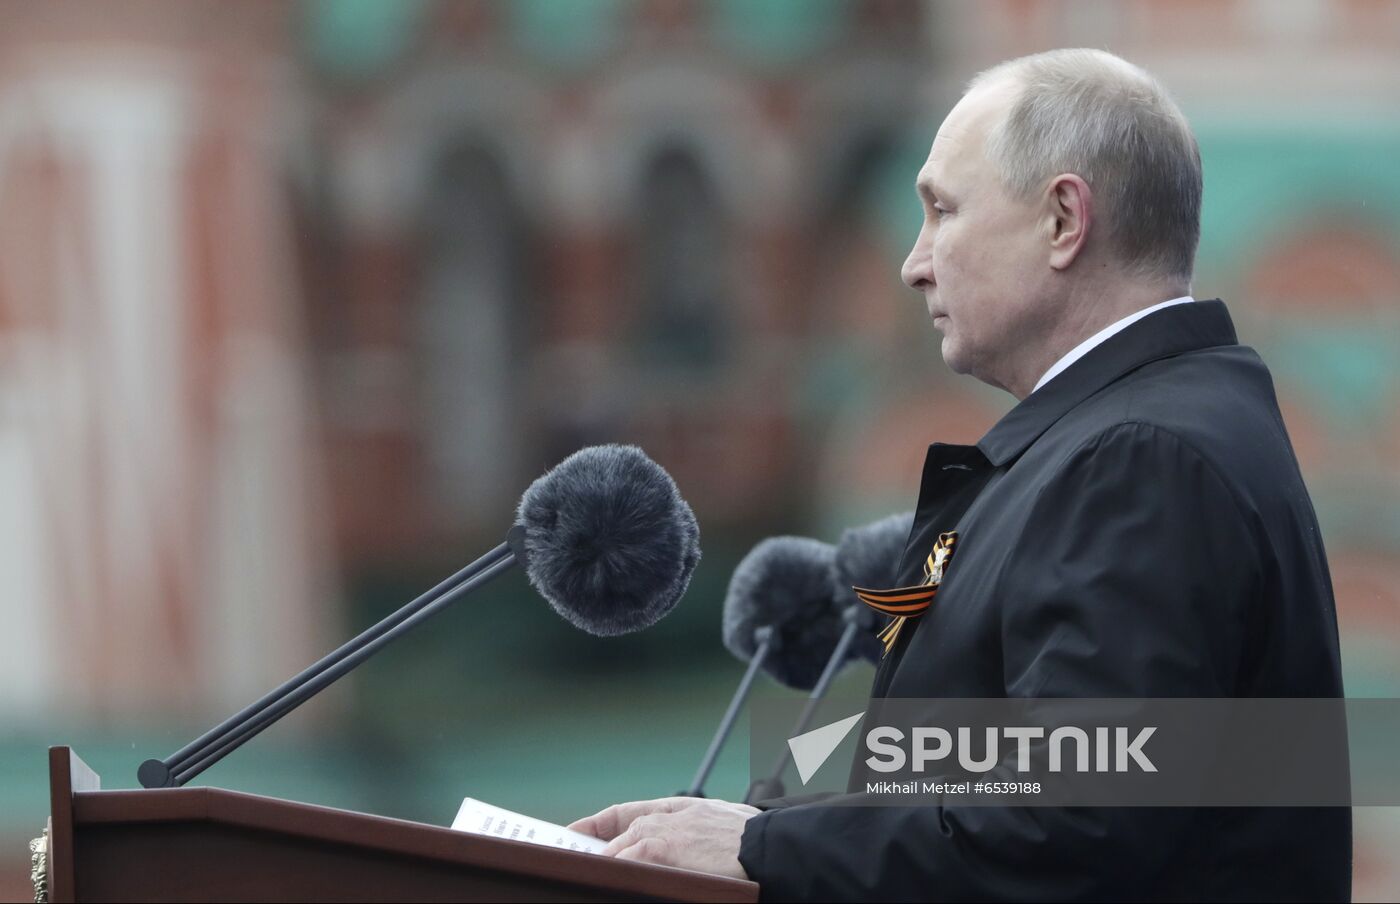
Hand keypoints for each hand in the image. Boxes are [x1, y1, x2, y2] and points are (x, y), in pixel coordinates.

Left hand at [568, 796, 759, 879]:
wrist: (772, 844)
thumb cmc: (756, 840)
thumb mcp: (721, 827)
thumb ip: (696, 833)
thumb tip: (689, 849)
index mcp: (684, 807)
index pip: (630, 811)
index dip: (601, 822)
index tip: (578, 831)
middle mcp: (671, 814)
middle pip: (622, 827)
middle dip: (599, 845)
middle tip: (577, 858)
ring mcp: (666, 830)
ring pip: (623, 843)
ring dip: (607, 859)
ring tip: (589, 872)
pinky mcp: (664, 848)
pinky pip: (629, 858)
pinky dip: (617, 866)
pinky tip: (610, 875)